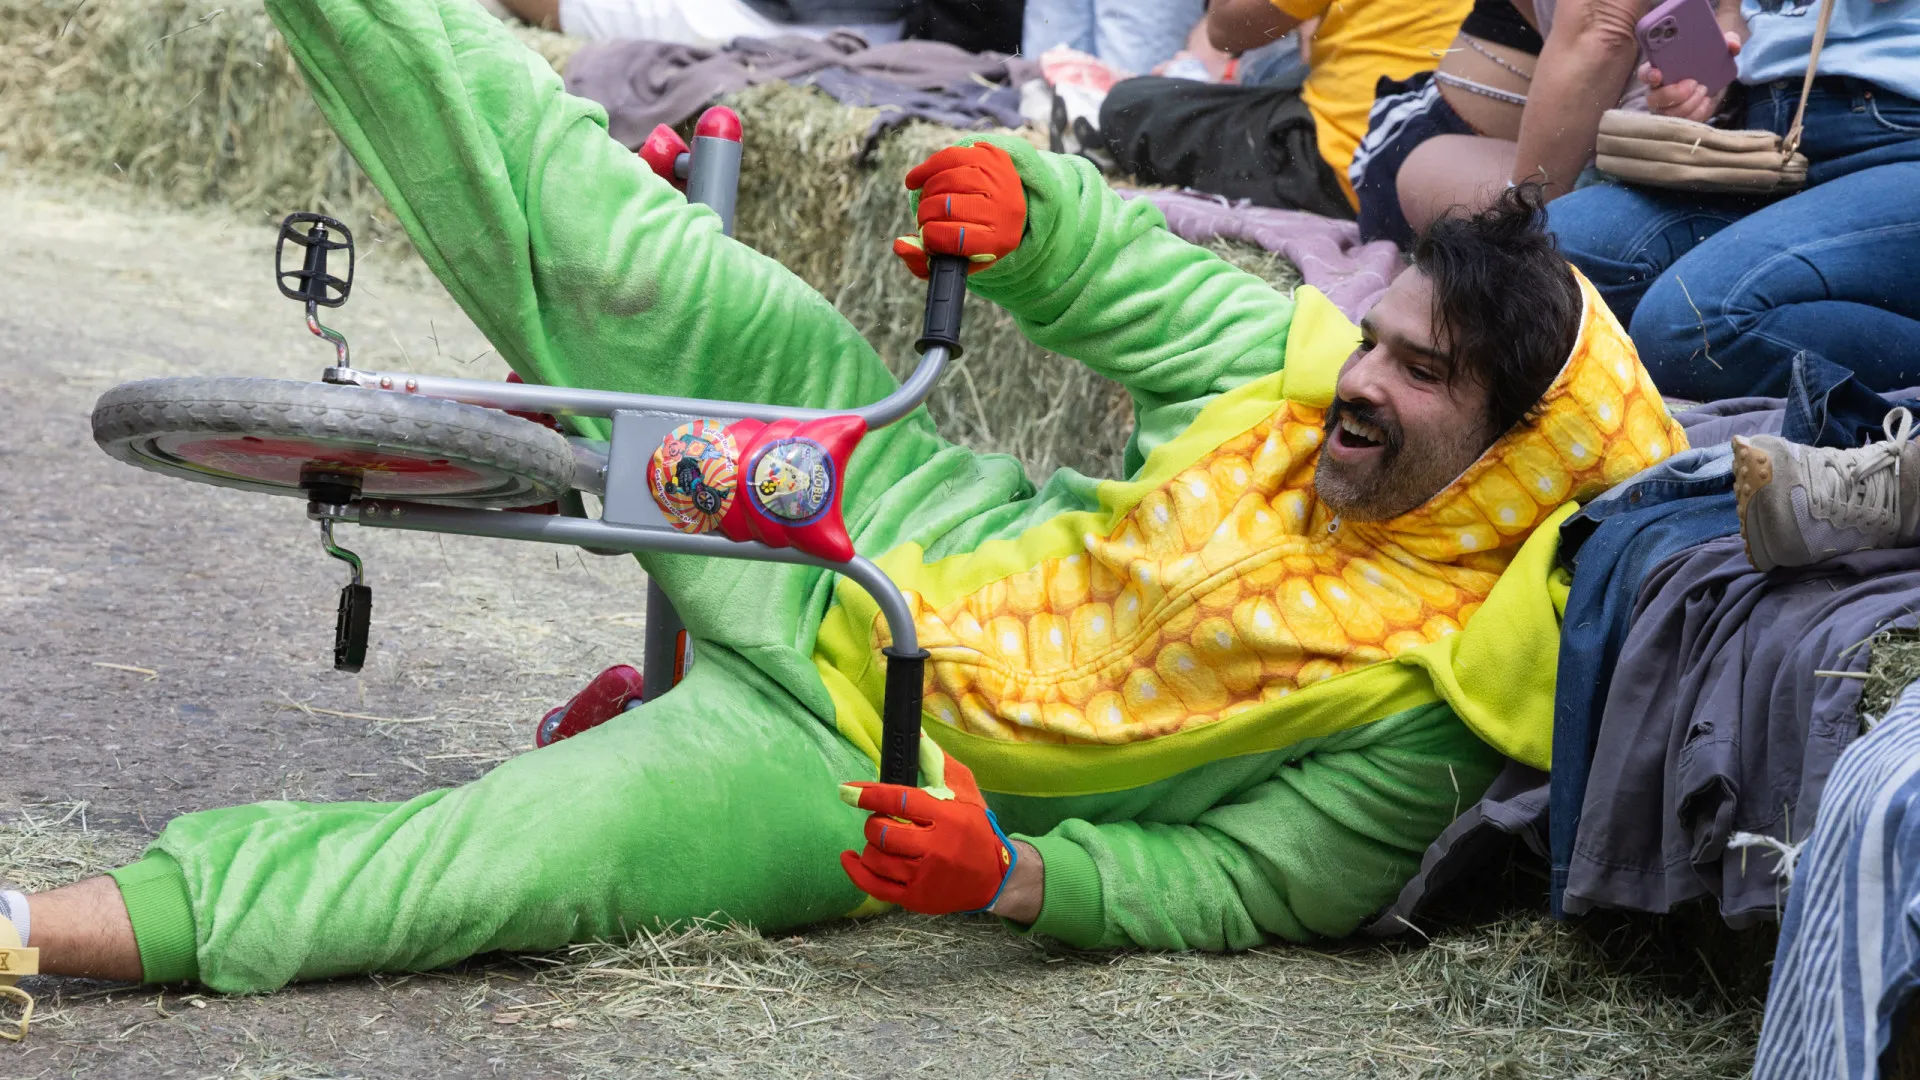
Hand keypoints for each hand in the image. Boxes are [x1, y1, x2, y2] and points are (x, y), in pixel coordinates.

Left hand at [838, 751, 1016, 915]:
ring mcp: (924, 876)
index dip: (868, 794)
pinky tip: (851, 858)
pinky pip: (874, 886)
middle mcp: (935, 848)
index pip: (899, 801)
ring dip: (871, 844)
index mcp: (947, 816)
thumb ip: (936, 761)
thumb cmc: (977, 827)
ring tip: (882, 839)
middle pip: (882, 832)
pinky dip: (856, 871)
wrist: (998, 876)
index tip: (846, 790)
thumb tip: (915, 733)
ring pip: (876, 858)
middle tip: (881, 819)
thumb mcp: (965, 789)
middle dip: (874, 822)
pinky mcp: (916, 899)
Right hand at [891, 143, 1025, 278]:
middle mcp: (1004, 207)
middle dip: (926, 213)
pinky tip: (917, 180)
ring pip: (947, 179)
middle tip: (925, 218)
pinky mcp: (991, 156)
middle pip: (948, 206)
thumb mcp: (953, 258)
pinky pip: (949, 157)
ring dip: (927, 193)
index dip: (932, 237)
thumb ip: (922, 261)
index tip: (926, 236)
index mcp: (998, 240)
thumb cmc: (972, 240)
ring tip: (928, 202)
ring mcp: (999, 179)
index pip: (957, 238)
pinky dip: (926, 169)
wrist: (1003, 208)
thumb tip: (899, 245)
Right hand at [1640, 31, 1740, 121]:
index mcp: (1660, 70)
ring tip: (1704, 91)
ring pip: (1669, 113)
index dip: (1649, 76)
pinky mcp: (1679, 118)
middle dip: (1675, 94)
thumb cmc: (1707, 60)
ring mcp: (1666, 108)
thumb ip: (1726, 40)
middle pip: (1655, 99)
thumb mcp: (1717, 46)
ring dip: (1689, 104)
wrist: (1715, 77)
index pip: (1644, 74)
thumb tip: (1732, 45)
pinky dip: (1698, 112)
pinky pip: (1684, 122)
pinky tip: (1707, 101)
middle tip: (1694, 83)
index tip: (1658, 75)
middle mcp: (1658, 91)